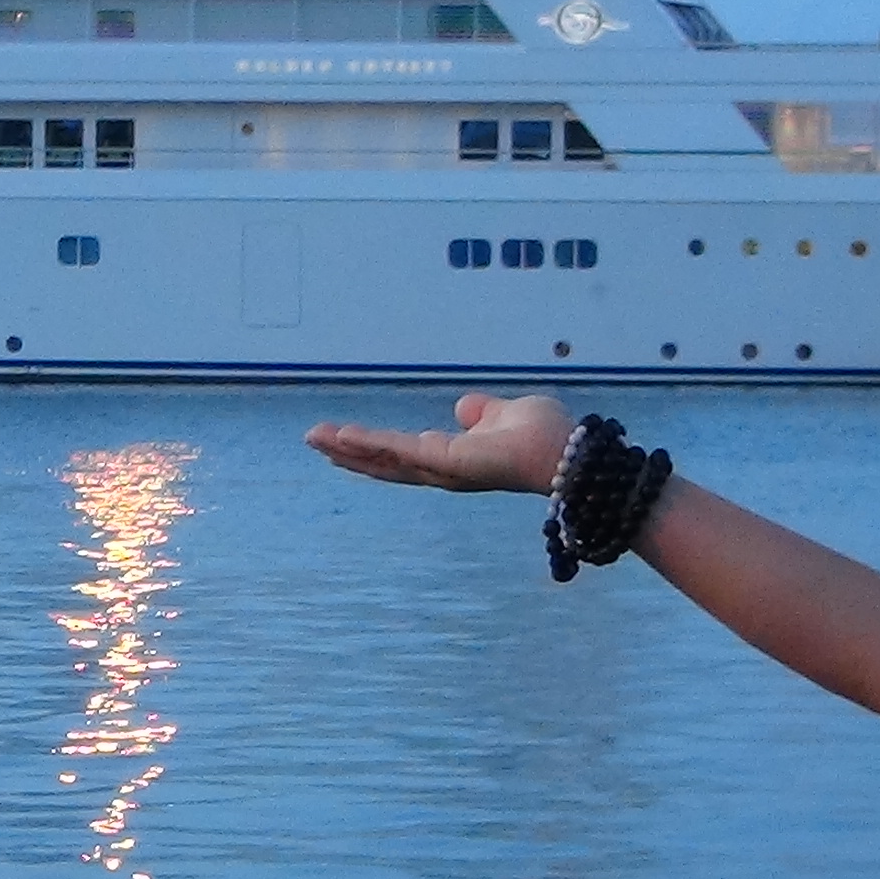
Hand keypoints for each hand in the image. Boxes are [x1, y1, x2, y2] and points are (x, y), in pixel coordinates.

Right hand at [304, 392, 575, 495]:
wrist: (567, 452)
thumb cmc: (545, 435)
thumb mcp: (506, 413)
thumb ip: (483, 412)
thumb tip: (465, 408)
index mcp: (453, 458)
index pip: (401, 454)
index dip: (370, 448)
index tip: (341, 438)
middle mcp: (442, 470)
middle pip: (383, 463)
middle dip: (347, 453)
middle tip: (312, 441)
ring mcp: (442, 469)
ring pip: (384, 460)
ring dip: (348, 449)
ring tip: (315, 438)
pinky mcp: (447, 463)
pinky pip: (399, 452)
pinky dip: (369, 444)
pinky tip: (343, 437)